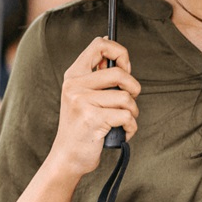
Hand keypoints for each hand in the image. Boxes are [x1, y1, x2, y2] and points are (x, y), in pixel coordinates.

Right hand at [46, 37, 140, 178]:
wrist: (67, 157)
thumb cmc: (82, 126)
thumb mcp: (83, 95)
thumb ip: (97, 74)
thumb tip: (114, 50)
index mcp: (74, 75)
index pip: (99, 44)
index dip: (119, 53)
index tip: (125, 68)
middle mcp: (75, 85)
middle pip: (120, 73)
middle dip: (133, 88)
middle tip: (128, 100)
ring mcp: (82, 102)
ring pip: (126, 97)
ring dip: (132, 112)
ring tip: (122, 120)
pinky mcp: (92, 119)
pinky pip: (126, 116)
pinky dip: (130, 127)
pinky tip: (121, 132)